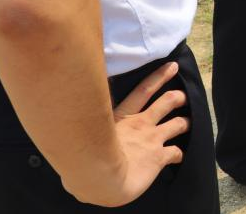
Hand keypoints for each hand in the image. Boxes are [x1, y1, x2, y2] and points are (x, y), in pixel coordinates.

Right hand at [64, 61, 188, 206]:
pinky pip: (175, 152)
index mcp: (122, 117)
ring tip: (188, 122)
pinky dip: (179, 153)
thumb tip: (57, 120)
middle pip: (165, 103)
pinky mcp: (159, 157)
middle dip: (177, 97)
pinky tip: (179, 156)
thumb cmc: (84, 156)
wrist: (101, 177)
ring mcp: (152, 139)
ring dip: (184, 122)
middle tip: (183, 95)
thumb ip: (80, 124)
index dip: (159, 77)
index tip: (172, 67)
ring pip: (177, 123)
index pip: (143, 90)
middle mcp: (141, 124)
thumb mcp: (82, 132)